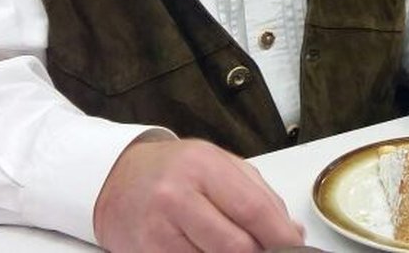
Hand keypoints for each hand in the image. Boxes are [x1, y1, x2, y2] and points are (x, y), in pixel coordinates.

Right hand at [93, 138, 302, 252]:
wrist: (114, 179)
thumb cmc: (171, 170)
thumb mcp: (216, 164)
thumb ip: (257, 193)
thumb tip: (291, 231)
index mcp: (202, 166)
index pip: (252, 209)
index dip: (279, 235)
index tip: (294, 246)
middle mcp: (176, 196)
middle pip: (235, 245)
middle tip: (268, 252)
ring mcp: (158, 229)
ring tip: (237, 249)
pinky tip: (208, 251)